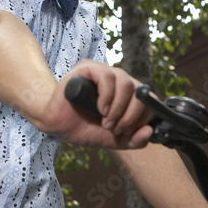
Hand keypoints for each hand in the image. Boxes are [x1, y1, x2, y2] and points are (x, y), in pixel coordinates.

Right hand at [38, 61, 153, 147]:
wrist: (57, 125)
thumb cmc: (84, 128)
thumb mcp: (114, 140)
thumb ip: (134, 139)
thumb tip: (149, 132)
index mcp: (128, 94)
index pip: (149, 98)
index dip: (144, 116)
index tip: (130, 131)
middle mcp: (119, 80)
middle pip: (140, 91)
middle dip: (131, 115)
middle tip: (116, 128)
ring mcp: (104, 72)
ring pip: (126, 83)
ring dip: (118, 108)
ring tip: (107, 122)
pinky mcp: (88, 68)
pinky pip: (107, 76)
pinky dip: (107, 96)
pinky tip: (100, 109)